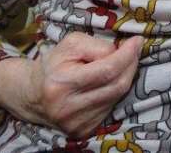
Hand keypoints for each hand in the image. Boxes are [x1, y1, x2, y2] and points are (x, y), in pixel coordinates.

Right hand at [0, 33, 142, 138]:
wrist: (32, 94)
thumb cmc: (54, 64)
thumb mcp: (71, 44)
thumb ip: (97, 46)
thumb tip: (125, 50)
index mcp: (61, 84)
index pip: (107, 70)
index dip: (127, 55)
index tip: (137, 41)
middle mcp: (68, 108)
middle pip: (117, 85)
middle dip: (131, 64)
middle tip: (135, 49)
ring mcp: (76, 123)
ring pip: (117, 96)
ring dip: (125, 76)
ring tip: (122, 62)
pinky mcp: (83, 130)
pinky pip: (111, 107)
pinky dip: (116, 91)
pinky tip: (110, 81)